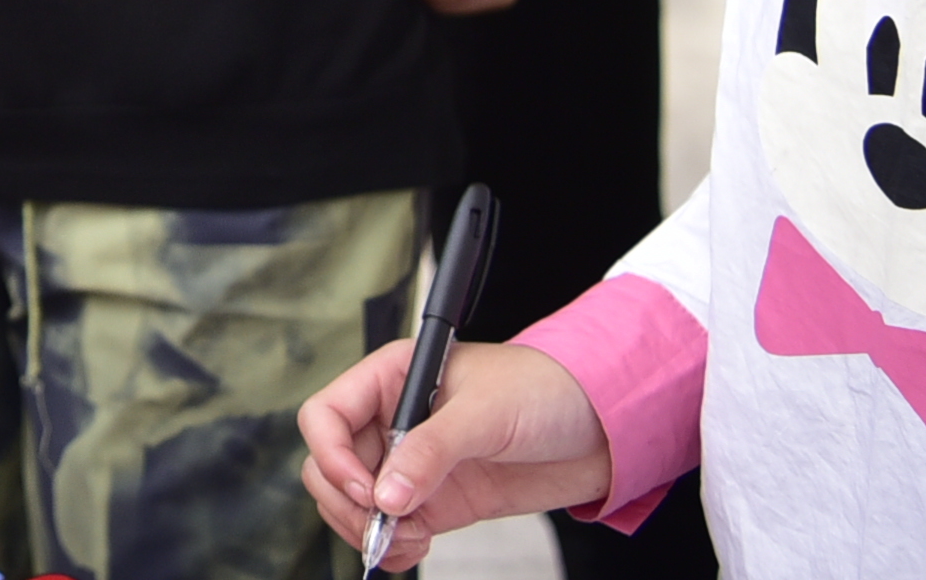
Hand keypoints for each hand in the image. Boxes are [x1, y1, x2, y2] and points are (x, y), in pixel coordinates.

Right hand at [295, 336, 613, 566]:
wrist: (598, 428)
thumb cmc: (543, 391)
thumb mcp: (485, 413)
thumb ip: (432, 452)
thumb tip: (386, 499)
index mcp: (390, 378)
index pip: (326, 415)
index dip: (331, 454)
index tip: (365, 491)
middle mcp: (391, 420)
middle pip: (328, 466)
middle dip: (347, 502)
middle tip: (384, 526)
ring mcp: (410, 464)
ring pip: (353, 504)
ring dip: (370, 531)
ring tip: (412, 540)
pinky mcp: (434, 501)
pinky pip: (392, 529)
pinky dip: (394, 548)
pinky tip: (418, 548)